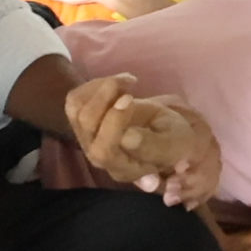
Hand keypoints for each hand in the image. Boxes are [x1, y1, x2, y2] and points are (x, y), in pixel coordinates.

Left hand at [65, 75, 220, 205]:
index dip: (114, 122)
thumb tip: (127, 138)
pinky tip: (117, 84)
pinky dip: (94, 85)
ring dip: (101, 89)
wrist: (162, 131)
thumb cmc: (173, 140)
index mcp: (124, 168)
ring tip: (126, 83)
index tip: (130, 98)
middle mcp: (100, 157)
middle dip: (104, 100)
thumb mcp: (175, 144)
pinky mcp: (80, 122)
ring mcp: (87, 140)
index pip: (105, 151)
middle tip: (129, 89)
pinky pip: (74, 100)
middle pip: (86, 127)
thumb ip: (153, 146)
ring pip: (77, 110)